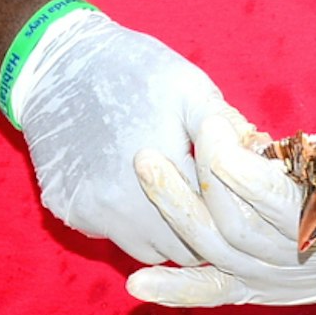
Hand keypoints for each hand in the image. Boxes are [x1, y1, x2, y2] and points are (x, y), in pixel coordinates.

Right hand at [0, 3, 230, 271]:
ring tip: (172, 199)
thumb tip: (260, 154)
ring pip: (146, 251)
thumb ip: (226, 124)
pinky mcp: (67, 211)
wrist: (55, 63)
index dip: (229, 213)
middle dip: (200, 231)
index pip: (213, 222)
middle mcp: (122, 202)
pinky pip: (109, 235)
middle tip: (207, 205)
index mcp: (162, 171)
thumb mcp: (187, 84)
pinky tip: (128, 188)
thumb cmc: (130, 68)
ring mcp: (91, 211)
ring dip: (163, 234)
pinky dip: (125, 223)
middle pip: (182, 249)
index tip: (233, 201)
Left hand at [126, 97, 315, 314]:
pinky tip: (136, 286)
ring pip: (211, 250)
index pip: (270, 199)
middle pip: (231, 222)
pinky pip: (210, 293)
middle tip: (183, 130)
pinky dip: (175, 292)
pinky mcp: (252, 287)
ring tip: (143, 166)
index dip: (235, 164)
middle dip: (202, 174)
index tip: (214, 124)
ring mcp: (267, 278)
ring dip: (173, 212)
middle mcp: (292, 260)